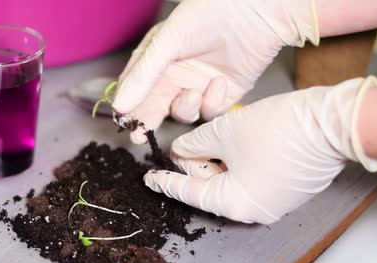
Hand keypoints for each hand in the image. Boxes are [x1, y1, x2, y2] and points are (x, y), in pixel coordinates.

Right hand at [112, 0, 318, 143]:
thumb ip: (143, 76)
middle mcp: (176, 75)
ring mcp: (198, 86)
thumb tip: (119, 106)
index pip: (135, 88)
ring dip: (185, 109)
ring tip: (193, 94)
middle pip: (155, 106)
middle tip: (139, 137)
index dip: (128, 106)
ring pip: (182, 113)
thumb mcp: (168, 42)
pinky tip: (219, 83)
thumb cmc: (208, 14)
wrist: (256, 11)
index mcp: (157, 59)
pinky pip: (210, 113)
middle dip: (147, 121)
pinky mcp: (222, 95)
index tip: (124, 123)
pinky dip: (212, 103)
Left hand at [143, 77, 376, 223]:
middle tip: (181, 146)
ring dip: (216, 158)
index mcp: (234, 204)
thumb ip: (195, 144)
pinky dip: (235, 160)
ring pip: (230, 179)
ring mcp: (272, 201)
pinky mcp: (286, 188)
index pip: (189, 193)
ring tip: (206, 137)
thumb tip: (181, 150)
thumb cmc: (278, 131)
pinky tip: (230, 139)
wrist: (333, 124)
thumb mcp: (224, 132)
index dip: (166, 181)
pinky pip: (250, 176)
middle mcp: (253, 210)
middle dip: (194, 164)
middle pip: (210, 186)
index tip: (149, 178)